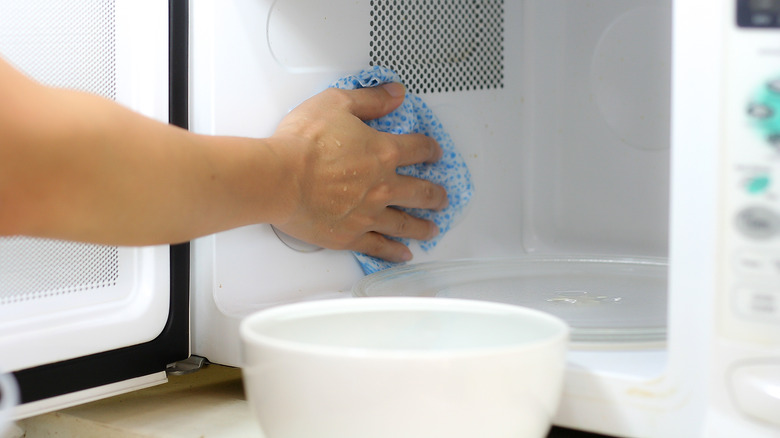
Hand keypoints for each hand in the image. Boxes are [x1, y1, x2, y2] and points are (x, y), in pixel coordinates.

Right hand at [270, 83, 447, 262]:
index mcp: (383, 152)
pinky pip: (379, 247)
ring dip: (422, 226)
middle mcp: (383, 186)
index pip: (418, 149)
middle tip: (442, 198)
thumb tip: (395, 93)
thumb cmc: (302, 142)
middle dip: (436, 195)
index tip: (435, 154)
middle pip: (421, 192)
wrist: (278, 178)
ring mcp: (368, 215)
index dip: (431, 150)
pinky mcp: (349, 236)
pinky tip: (404, 254)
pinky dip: (394, 252)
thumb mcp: (336, 103)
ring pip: (406, 223)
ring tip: (432, 229)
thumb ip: (370, 99)